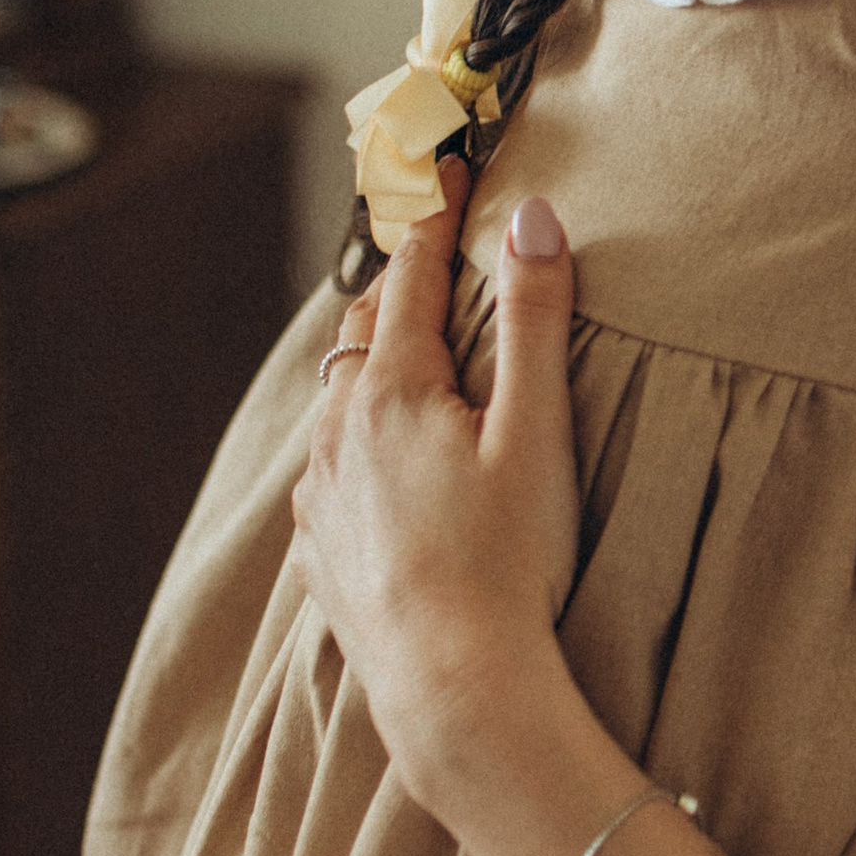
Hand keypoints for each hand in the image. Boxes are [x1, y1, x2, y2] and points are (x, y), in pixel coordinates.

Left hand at [292, 163, 581, 809]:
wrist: (455, 687)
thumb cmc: (510, 560)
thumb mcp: (537, 430)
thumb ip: (534, 320)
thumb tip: (533, 219)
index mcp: (394, 390)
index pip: (410, 276)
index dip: (432, 216)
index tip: (444, 168)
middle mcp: (340, 432)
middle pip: (362, 332)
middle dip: (393, 285)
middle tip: (418, 248)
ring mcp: (323, 496)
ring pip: (338, 403)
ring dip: (368, 366)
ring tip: (394, 349)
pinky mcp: (319, 553)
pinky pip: (328, 473)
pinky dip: (352, 444)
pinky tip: (370, 463)